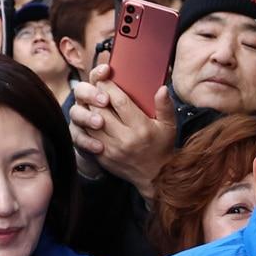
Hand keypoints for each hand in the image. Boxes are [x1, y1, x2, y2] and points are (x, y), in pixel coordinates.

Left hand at [68, 67, 176, 198]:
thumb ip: (165, 106)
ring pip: (91, 124)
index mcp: (140, 128)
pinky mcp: (103, 157)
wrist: (155, 177)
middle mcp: (124, 139)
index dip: (109, 87)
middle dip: (95, 96)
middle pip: (101, 111)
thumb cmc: (162, 147)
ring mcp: (111, 149)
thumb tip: (162, 88)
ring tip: (89, 100)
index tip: (104, 78)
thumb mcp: (169, 126)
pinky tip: (88, 117)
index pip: (119, 102)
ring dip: (88, 110)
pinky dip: (86, 126)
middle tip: (94, 86)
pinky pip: (89, 138)